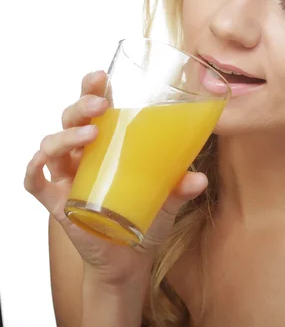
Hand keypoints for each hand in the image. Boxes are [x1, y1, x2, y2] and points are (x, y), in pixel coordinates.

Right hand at [24, 70, 208, 285]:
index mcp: (109, 145)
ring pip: (52, 145)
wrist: (131, 258)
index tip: (102, 75)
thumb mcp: (169, 198)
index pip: (96, 109)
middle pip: (71, 118)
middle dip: (81, 104)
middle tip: (101, 104)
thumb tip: (200, 179)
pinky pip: (35, 182)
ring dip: (66, 135)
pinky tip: (43, 162)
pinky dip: (34, 170)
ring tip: (91, 134)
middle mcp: (85, 156)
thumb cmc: (148, 216)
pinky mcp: (58, 203)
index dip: (93, 88)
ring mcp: (68, 178)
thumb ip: (182, 187)